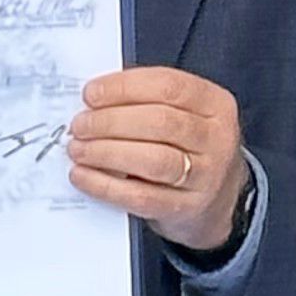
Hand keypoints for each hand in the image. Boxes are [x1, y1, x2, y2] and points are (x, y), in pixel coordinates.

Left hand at [67, 65, 248, 252]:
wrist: (217, 199)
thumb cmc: (188, 147)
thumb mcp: (183, 114)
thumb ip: (145, 101)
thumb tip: (93, 99)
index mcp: (215, 104)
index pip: (168, 86)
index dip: (124, 88)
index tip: (91, 94)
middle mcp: (216, 138)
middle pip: (159, 122)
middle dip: (110, 121)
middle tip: (79, 125)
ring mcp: (205, 177)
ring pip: (153, 160)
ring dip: (106, 152)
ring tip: (78, 149)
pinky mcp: (185, 208)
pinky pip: (141, 196)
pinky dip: (106, 186)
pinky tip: (83, 176)